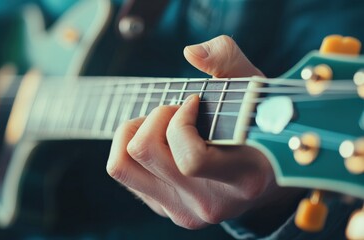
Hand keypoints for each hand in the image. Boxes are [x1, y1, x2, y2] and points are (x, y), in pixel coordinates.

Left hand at [107, 36, 301, 228]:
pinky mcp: (163, 209)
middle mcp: (210, 203)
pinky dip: (130, 146)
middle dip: (156, 116)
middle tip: (177, 109)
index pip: (191, 159)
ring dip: (135, 131)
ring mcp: (183, 211)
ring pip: (122, 164)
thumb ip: (229, 60)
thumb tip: (191, 52)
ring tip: (161, 124)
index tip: (194, 101)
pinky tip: (158, 140)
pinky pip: (121, 171)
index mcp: (242, 180)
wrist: (259, 175)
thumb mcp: (253, 90)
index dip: (181, 121)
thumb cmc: (253, 128)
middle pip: (146, 152)